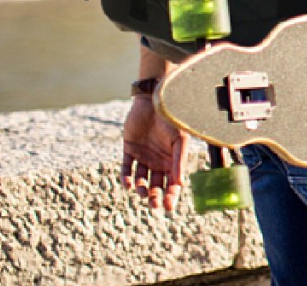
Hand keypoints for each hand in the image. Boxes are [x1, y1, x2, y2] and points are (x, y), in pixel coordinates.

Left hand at [121, 96, 188, 211]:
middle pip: (156, 185)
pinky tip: (128, 184)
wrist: (155, 100)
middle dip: (155, 196)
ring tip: (142, 191)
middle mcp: (158, 161)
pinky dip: (126, 178)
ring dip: (141, 188)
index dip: (171, 196)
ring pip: (140, 179)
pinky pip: (126, 168)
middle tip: (154, 204)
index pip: (172, 183)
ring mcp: (143, 156)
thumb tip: (180, 184)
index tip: (168, 207)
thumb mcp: (179, 141)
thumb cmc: (171, 119)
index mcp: (172, 161)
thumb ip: (179, 162)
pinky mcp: (129, 149)